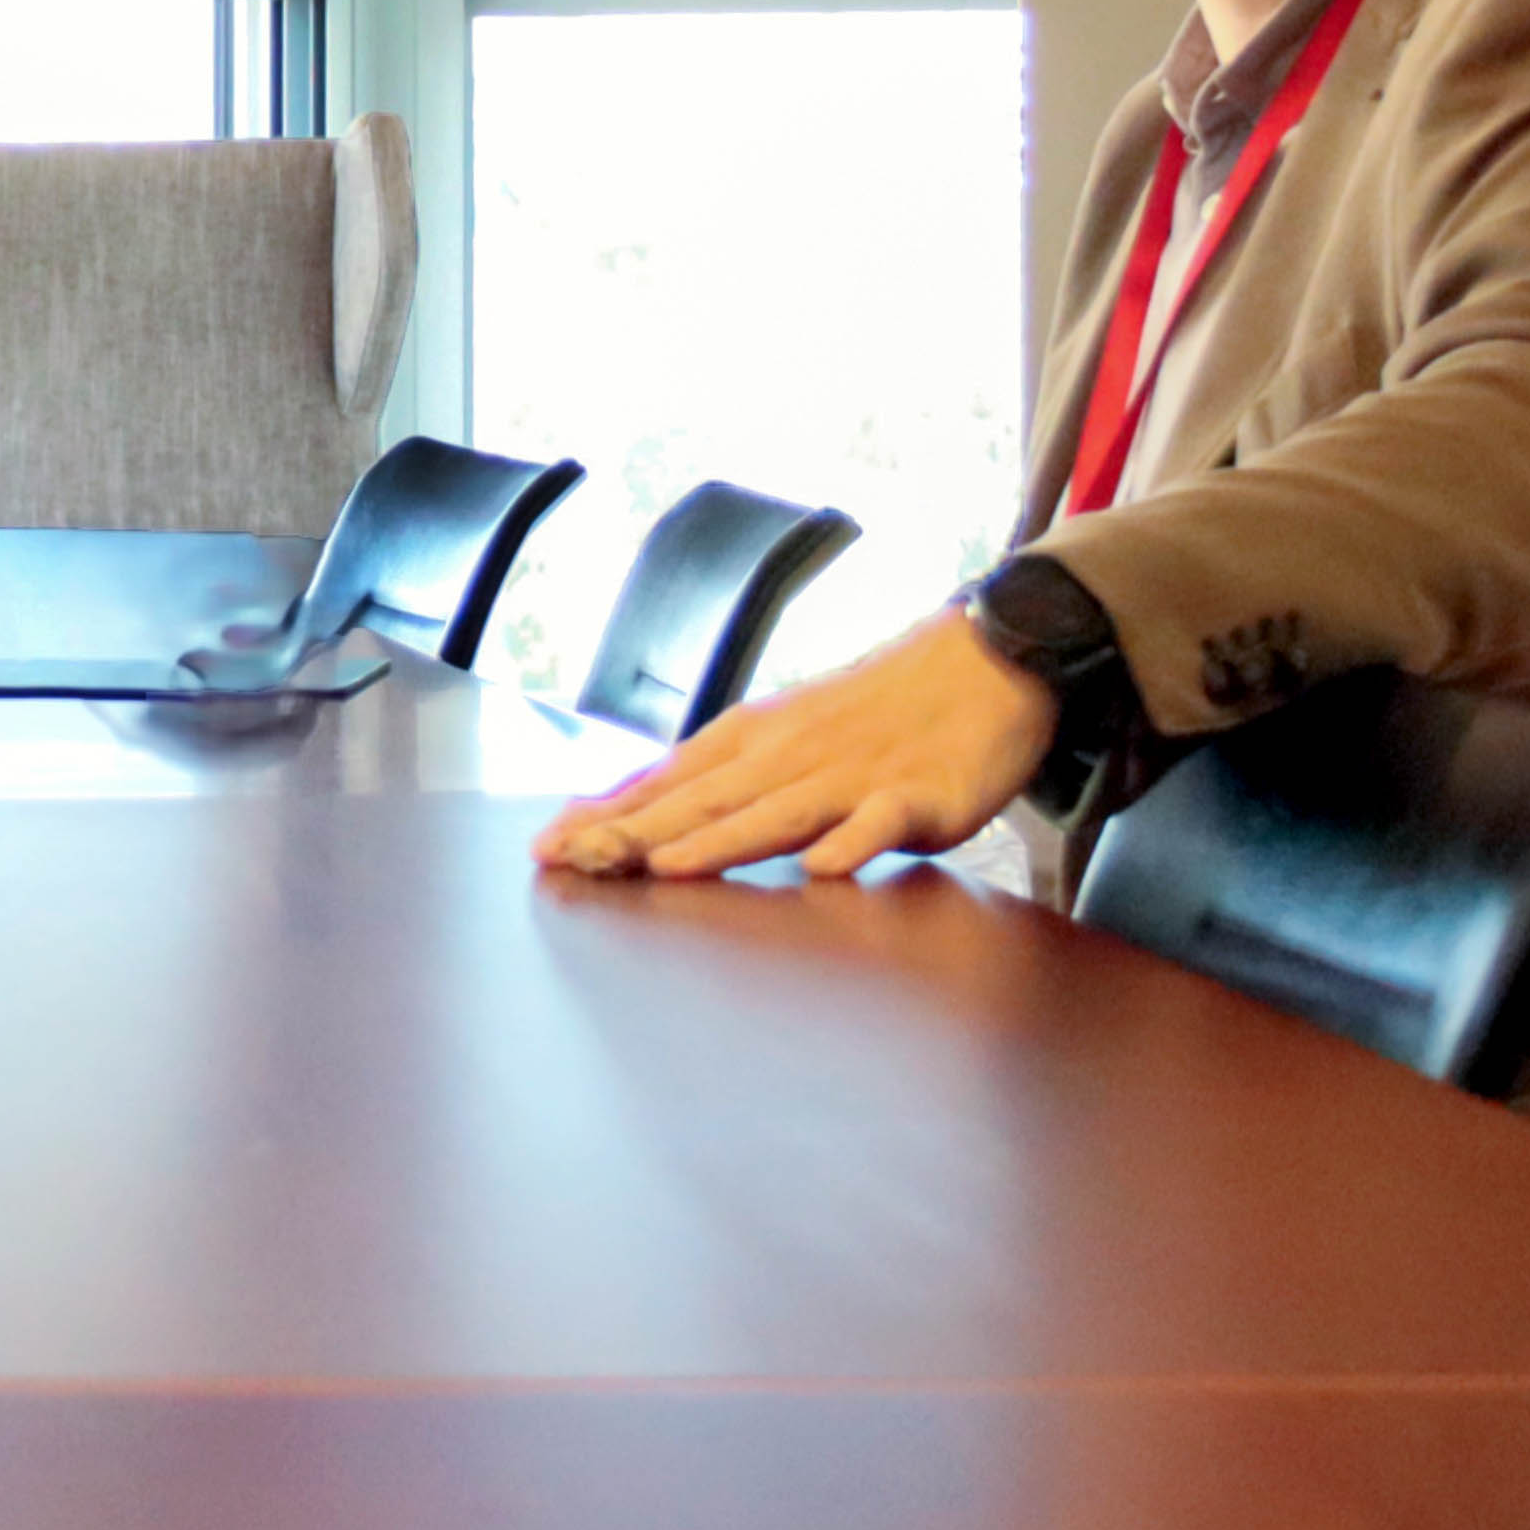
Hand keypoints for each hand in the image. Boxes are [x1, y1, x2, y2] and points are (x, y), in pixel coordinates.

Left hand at [536, 611, 1054, 882]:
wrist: (983, 661)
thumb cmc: (875, 712)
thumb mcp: (787, 735)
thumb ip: (724, 780)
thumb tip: (643, 817)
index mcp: (753, 739)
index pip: (667, 781)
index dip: (607, 814)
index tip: (546, 846)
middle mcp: (791, 754)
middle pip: (704, 800)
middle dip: (634, 833)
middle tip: (572, 860)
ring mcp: (854, 774)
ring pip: (778, 812)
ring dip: (720, 841)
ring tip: (664, 866)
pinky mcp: (919, 795)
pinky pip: (881, 821)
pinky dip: (852, 842)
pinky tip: (824, 868)